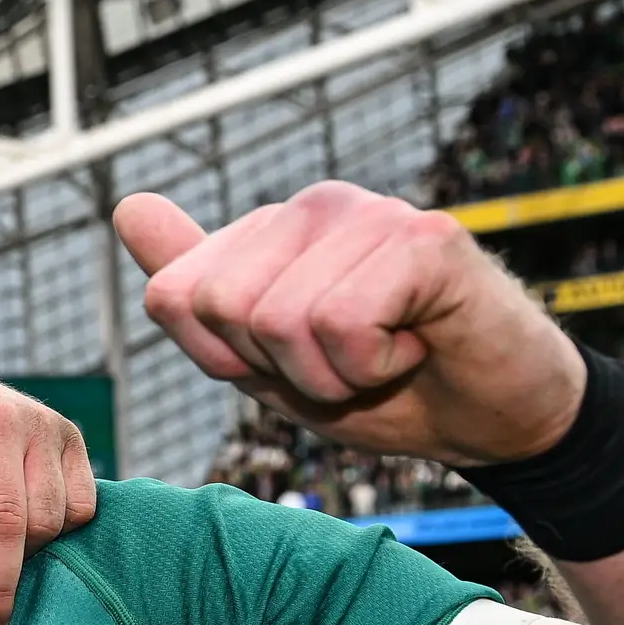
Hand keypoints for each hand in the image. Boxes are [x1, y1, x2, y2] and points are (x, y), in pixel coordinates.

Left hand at [117, 183, 583, 466]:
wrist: (495, 418)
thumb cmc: (387, 389)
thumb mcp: (267, 361)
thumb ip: (196, 297)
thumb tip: (128, 206)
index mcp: (268, 231)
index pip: (174, 298)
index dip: (226, 362)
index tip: (293, 365)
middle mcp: (313, 206)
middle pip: (220, 307)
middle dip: (278, 369)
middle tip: (346, 364)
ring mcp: (370, 213)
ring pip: (280, 320)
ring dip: (332, 374)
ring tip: (384, 355)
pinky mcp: (424, 238)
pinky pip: (343, 322)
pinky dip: (373, 364)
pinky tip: (416, 344)